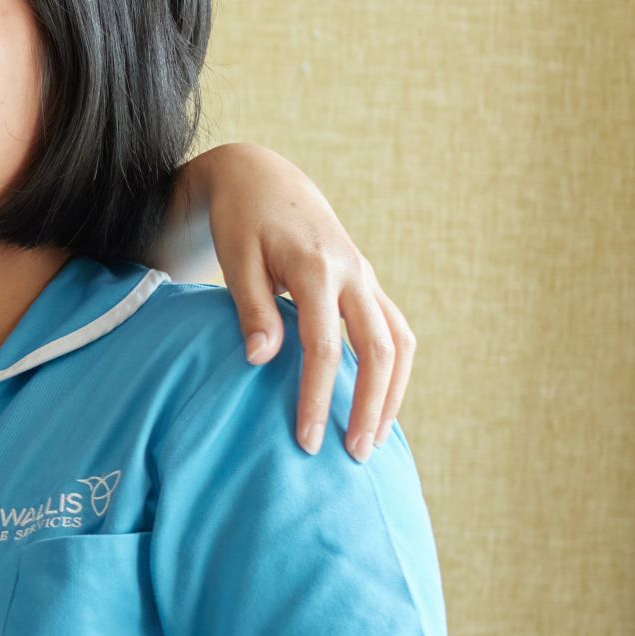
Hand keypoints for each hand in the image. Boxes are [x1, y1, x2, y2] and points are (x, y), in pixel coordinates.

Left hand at [186, 144, 413, 459]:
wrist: (266, 179)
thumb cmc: (241, 221)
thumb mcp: (235, 258)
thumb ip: (251, 309)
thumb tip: (261, 361)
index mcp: (316, 267)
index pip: (323, 346)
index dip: (316, 396)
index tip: (305, 440)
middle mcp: (353, 273)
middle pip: (378, 349)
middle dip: (369, 406)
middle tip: (354, 456)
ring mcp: (367, 278)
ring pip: (399, 342)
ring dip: (392, 394)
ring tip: (374, 440)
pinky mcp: (368, 284)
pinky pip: (395, 332)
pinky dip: (394, 370)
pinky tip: (378, 405)